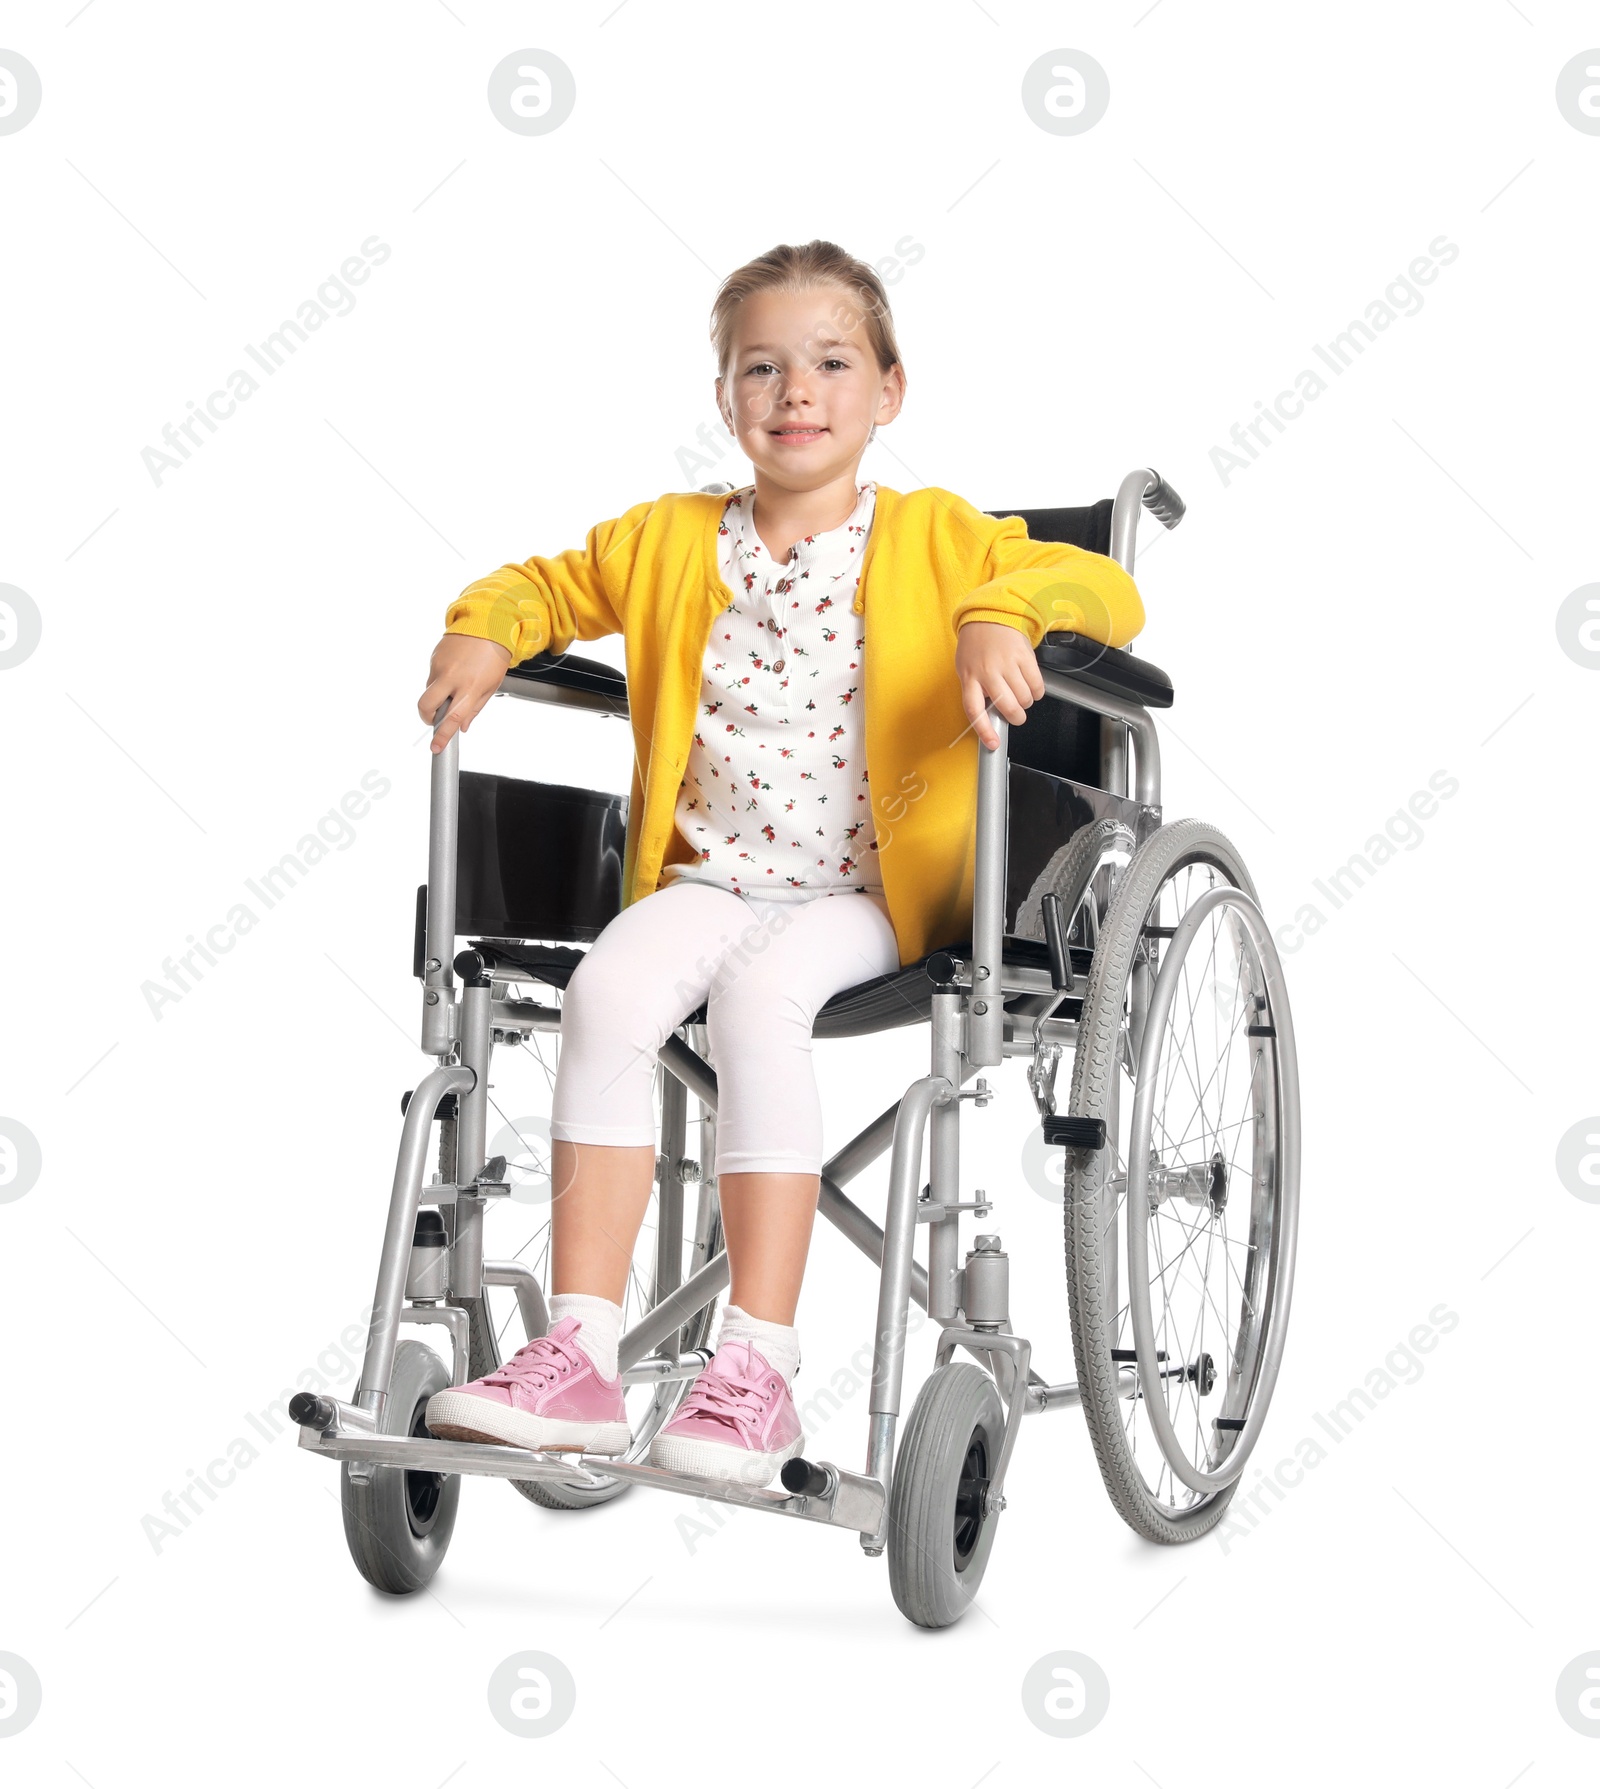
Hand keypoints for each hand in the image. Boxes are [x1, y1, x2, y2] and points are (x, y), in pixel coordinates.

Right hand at [417, 633, 512, 753]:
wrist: (487, 625)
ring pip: (429, 691)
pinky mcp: (434, 658)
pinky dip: (440, 681)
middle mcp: (453, 678)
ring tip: (455, 686)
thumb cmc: (494, 656)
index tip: (436, 748)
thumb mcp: (491, 686)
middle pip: (426, 706)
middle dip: (427, 718)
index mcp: (471, 688)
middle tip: (435, 719)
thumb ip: (474, 709)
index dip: (442, 736)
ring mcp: (441, 667)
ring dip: (437, 696)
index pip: (452, 718)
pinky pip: (432, 677)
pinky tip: (454, 672)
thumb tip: (462, 726)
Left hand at [956, 620, 1044, 750]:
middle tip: (1017, 716)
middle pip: (1006, 706)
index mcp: (969, 678)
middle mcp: (987, 672)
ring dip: (1027, 703)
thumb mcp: (966, 669)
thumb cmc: (976, 646)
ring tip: (1022, 696)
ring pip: (1024, 698)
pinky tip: (1032, 688)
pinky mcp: (1024, 656)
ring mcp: (1007, 663)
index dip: (984, 730)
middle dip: (1016, 716)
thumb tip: (990, 714)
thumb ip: (975, 690)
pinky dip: (1037, 692)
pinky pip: (1036, 684)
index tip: (993, 744)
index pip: (974, 710)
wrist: (989, 617)